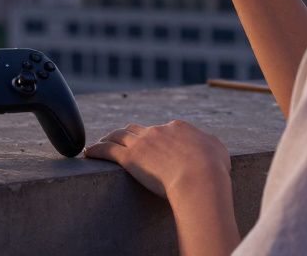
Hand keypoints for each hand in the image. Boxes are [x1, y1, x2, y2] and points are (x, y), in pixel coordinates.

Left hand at [84, 119, 230, 199]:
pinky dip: (96, 150)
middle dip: (128, 134)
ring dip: (108, 138)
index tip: (152, 145)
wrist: (200, 177)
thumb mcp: (218, 151)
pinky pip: (106, 150)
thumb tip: (207, 145)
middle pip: (137, 129)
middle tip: (121, 140)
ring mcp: (142, 143)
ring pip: (119, 136)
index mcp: (179, 128)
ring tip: (100, 143)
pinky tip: (88, 153)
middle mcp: (158, 131)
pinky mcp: (129, 158)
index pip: (163, 129)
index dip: (156, 137)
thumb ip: (209, 144)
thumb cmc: (213, 168)